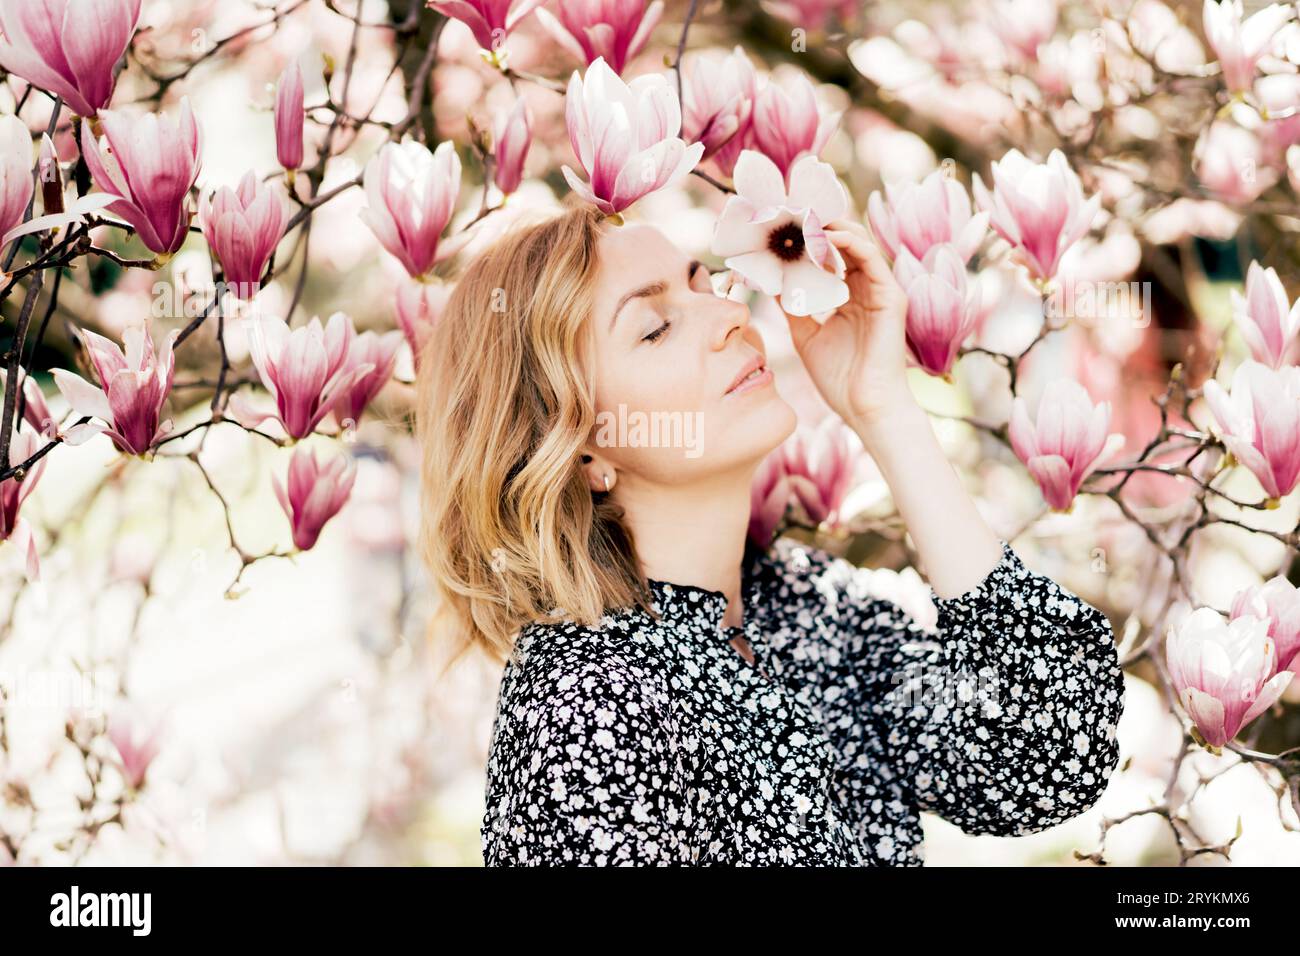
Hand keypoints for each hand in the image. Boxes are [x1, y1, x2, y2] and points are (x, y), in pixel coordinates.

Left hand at [779, 218, 913, 431]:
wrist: (865, 407)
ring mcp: (881, 290)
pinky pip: (871, 257)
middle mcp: (867, 288)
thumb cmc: (839, 379)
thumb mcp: (805, 335)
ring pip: (858, 243)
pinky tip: (824, 238)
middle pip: (844, 242)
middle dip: (818, 224)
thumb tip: (770, 281)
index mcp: (850, 296)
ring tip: (802, 217)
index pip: (830, 256)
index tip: (781, 226)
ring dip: (830, 228)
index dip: (808, 238)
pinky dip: (848, 243)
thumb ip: (793, 306)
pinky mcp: (891, 296)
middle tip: (789, 211)